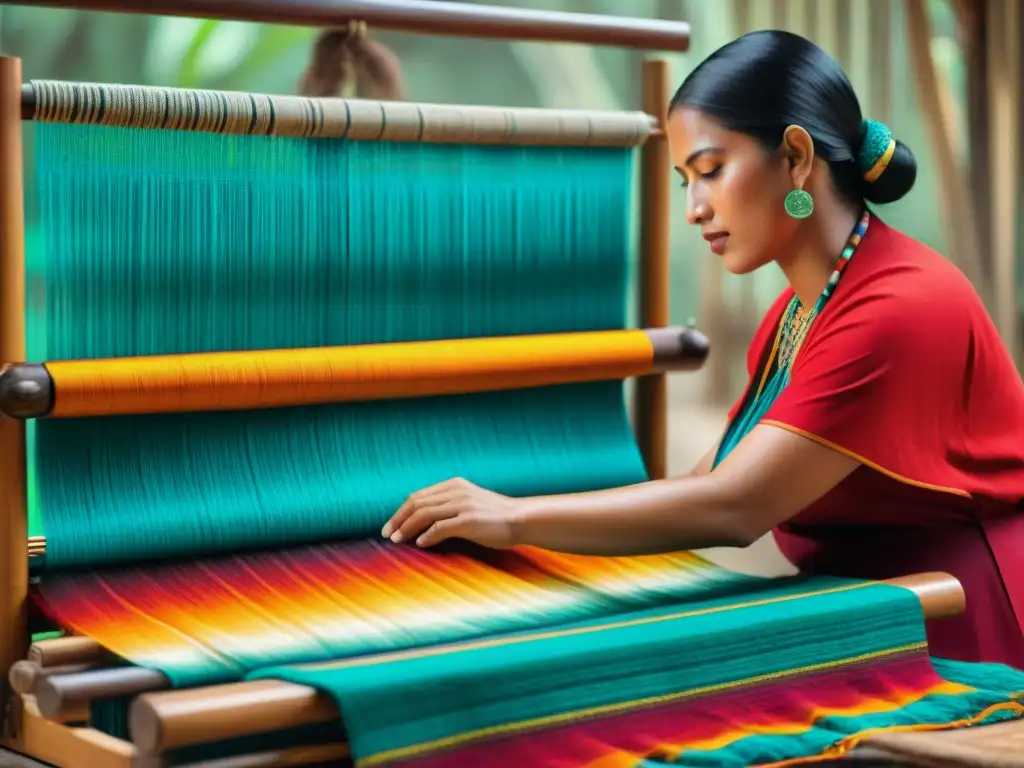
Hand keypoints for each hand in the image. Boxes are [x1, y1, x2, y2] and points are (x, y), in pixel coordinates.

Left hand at [381, 477, 522, 548]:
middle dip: (398, 518)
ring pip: (425, 514)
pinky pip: (441, 527)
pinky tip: (420, 544)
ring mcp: (463, 505)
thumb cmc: (496, 516)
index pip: (419, 496)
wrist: (522, 519)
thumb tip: (424, 524)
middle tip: (387, 534)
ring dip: (407, 527)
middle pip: (417, 503)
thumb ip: (449, 507)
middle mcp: (457, 491)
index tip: (391, 525)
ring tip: (398, 540)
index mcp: (455, 485)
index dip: (401, 511)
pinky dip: (427, 536)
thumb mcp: (470, 503)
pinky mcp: (469, 520)